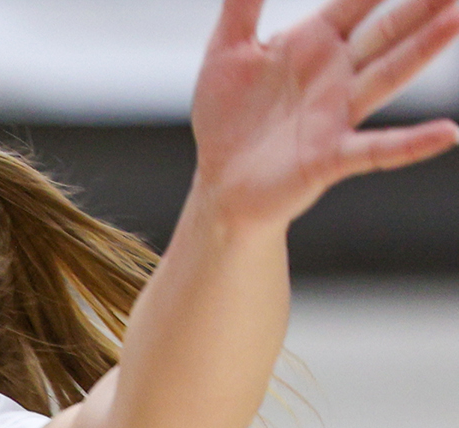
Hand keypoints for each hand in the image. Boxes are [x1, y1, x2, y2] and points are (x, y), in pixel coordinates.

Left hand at [194, 0, 458, 233]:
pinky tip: (447, 133)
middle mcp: (336, 73)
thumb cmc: (227, 116)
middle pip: (389, 30)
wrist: (217, 182)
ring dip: (425, 49)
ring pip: (390, 74)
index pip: (358, 0)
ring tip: (456, 20)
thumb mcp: (226, 51)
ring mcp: (337, 114)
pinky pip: (378, 149)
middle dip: (422, 5)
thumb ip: (243, 4)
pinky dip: (412, 143)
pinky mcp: (330, 156)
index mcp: (315, 42)